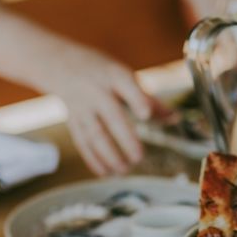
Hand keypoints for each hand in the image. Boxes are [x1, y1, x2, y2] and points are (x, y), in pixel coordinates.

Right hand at [42, 44, 161, 175]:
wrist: (60, 64)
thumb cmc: (104, 73)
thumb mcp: (125, 77)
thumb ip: (149, 99)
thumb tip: (175, 117)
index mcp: (114, 75)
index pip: (127, 87)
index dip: (136, 100)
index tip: (146, 114)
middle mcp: (96, 91)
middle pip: (110, 115)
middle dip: (124, 138)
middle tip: (139, 157)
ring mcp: (82, 106)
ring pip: (94, 133)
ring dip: (108, 154)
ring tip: (124, 170)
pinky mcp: (72, 120)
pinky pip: (82, 141)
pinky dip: (93, 159)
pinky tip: (105, 172)